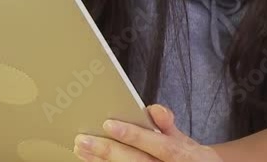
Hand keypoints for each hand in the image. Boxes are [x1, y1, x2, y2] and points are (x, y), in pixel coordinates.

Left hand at [73, 104, 222, 161]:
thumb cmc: (184, 157)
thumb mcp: (183, 139)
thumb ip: (167, 124)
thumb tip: (155, 110)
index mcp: (185, 154)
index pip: (161, 145)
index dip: (136, 136)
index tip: (109, 124)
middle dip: (109, 151)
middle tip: (84, 140)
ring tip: (81, 150)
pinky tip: (92, 161)